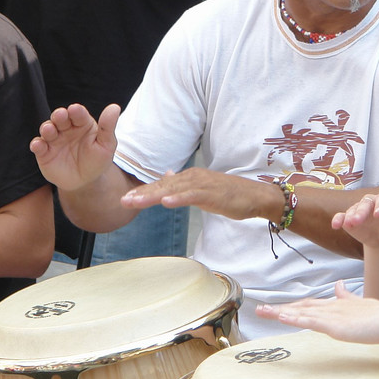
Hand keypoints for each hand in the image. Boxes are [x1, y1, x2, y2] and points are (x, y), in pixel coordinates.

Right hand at [30, 103, 121, 191]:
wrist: (86, 182)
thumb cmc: (98, 160)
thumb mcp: (106, 145)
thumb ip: (108, 127)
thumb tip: (115, 107)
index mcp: (82, 123)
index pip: (78, 113)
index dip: (76, 111)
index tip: (75, 109)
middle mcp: (66, 128)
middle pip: (60, 118)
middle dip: (59, 115)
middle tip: (60, 115)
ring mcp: (54, 139)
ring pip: (47, 129)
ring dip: (47, 128)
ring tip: (48, 130)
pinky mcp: (44, 153)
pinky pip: (38, 146)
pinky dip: (37, 145)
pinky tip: (38, 145)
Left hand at [120, 168, 274, 220]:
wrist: (255, 196)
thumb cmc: (231, 195)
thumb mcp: (203, 189)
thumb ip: (183, 185)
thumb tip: (167, 177)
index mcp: (189, 178)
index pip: (162, 185)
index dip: (144, 192)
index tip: (126, 199)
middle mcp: (193, 177)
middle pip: (163, 186)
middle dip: (142, 194)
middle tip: (123, 201)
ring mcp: (202, 184)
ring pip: (172, 190)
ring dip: (152, 195)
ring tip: (135, 202)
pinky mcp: (212, 194)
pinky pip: (191, 196)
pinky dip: (178, 198)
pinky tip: (165, 202)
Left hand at [255, 280, 378, 343]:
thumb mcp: (360, 303)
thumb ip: (347, 296)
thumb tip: (338, 286)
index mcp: (335, 304)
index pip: (308, 304)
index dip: (292, 305)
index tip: (276, 307)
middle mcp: (330, 307)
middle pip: (300, 306)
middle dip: (279, 308)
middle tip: (260, 310)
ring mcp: (332, 316)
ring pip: (302, 312)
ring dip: (281, 312)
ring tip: (263, 313)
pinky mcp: (336, 325)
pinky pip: (311, 321)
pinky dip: (296, 318)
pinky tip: (283, 316)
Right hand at [333, 192, 378, 246]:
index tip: (378, 214)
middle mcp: (371, 202)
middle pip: (366, 203)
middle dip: (361, 211)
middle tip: (357, 221)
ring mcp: (359, 209)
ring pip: (353, 209)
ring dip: (350, 216)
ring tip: (348, 224)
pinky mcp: (349, 217)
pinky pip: (342, 216)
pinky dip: (338, 219)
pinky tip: (335, 225)